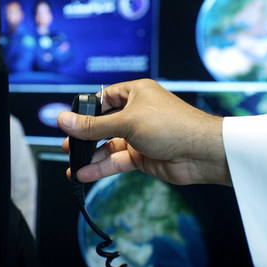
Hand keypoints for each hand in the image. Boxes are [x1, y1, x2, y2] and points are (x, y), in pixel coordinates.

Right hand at [58, 79, 230, 185]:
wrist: (202, 153)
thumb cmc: (174, 125)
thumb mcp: (127, 122)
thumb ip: (94, 126)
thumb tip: (65, 120)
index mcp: (136, 93)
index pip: (104, 98)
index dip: (87, 110)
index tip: (70, 121)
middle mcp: (137, 113)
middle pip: (104, 124)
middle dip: (86, 137)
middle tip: (68, 146)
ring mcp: (139, 136)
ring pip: (108, 146)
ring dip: (91, 156)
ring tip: (72, 165)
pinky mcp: (142, 156)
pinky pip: (116, 161)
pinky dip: (101, 167)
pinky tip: (86, 173)